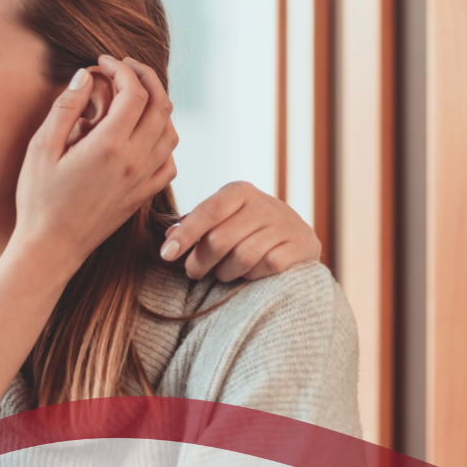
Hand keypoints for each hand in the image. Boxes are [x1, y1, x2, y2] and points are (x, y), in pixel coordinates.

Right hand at [14, 55, 177, 272]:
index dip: (123, 69)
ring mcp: (143, 180)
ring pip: (170, 131)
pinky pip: (169, 161)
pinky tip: (142, 136)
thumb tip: (85, 76)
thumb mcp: (41, 148)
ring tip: (134, 97)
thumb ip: (65, 108)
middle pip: (161, 105)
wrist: (51, 248)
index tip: (103, 63)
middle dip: (146, 78)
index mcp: (109, 145)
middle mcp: (134, 161)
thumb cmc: (38, 199)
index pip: (136, 92)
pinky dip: (162, 140)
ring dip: (157, 106)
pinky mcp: (142, 196)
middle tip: (125, 68)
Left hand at [158, 181, 320, 280]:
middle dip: (200, 262)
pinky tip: (249, 273)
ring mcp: (284, 224)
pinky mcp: (300, 245)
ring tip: (222, 272)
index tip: (166, 255)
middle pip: (220, 240)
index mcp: (239, 191)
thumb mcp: (223, 218)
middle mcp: (263, 204)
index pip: (208, 211)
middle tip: (193, 272)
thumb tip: (168, 235)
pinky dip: (252, 275)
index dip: (185, 234)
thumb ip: (196, 224)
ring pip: (242, 257)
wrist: (296, 237)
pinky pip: (267, 266)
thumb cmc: (247, 228)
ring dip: (225, 272)